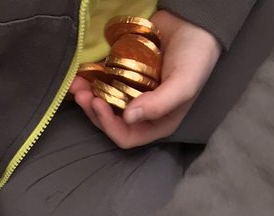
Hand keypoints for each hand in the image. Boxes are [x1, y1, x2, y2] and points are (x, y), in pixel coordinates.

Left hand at [69, 12, 220, 148]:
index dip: (109, 125)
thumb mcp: (184, 84)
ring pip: (103, 102)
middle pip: (110, 121)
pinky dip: (91, 78)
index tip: (98, 103)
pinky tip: (82, 72)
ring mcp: (131, 92)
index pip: (127, 136)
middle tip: (82, 94)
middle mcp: (142, 112)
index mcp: (157, 122)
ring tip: (78, 84)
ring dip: (88, 95)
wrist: (195, 22)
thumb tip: (128, 117)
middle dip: (94, 110)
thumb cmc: (196, 57)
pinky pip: (103, 81)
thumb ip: (159, 104)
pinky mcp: (124, 73)